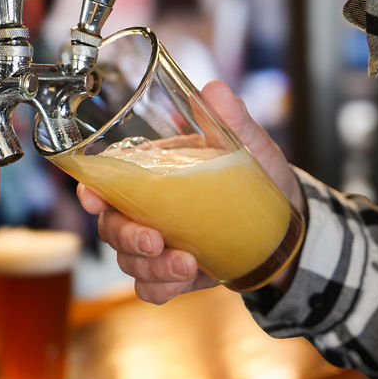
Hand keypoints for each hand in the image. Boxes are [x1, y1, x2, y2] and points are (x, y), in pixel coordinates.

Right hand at [78, 80, 304, 303]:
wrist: (285, 224)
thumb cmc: (258, 177)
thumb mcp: (248, 146)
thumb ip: (230, 120)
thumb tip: (215, 90)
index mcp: (154, 171)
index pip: (107, 179)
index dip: (92, 190)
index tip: (94, 201)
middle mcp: (147, 208)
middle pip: (112, 226)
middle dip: (127, 237)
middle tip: (156, 242)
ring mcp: (158, 242)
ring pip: (128, 261)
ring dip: (151, 268)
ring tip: (188, 265)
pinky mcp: (173, 273)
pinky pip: (150, 288)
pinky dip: (161, 288)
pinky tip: (185, 280)